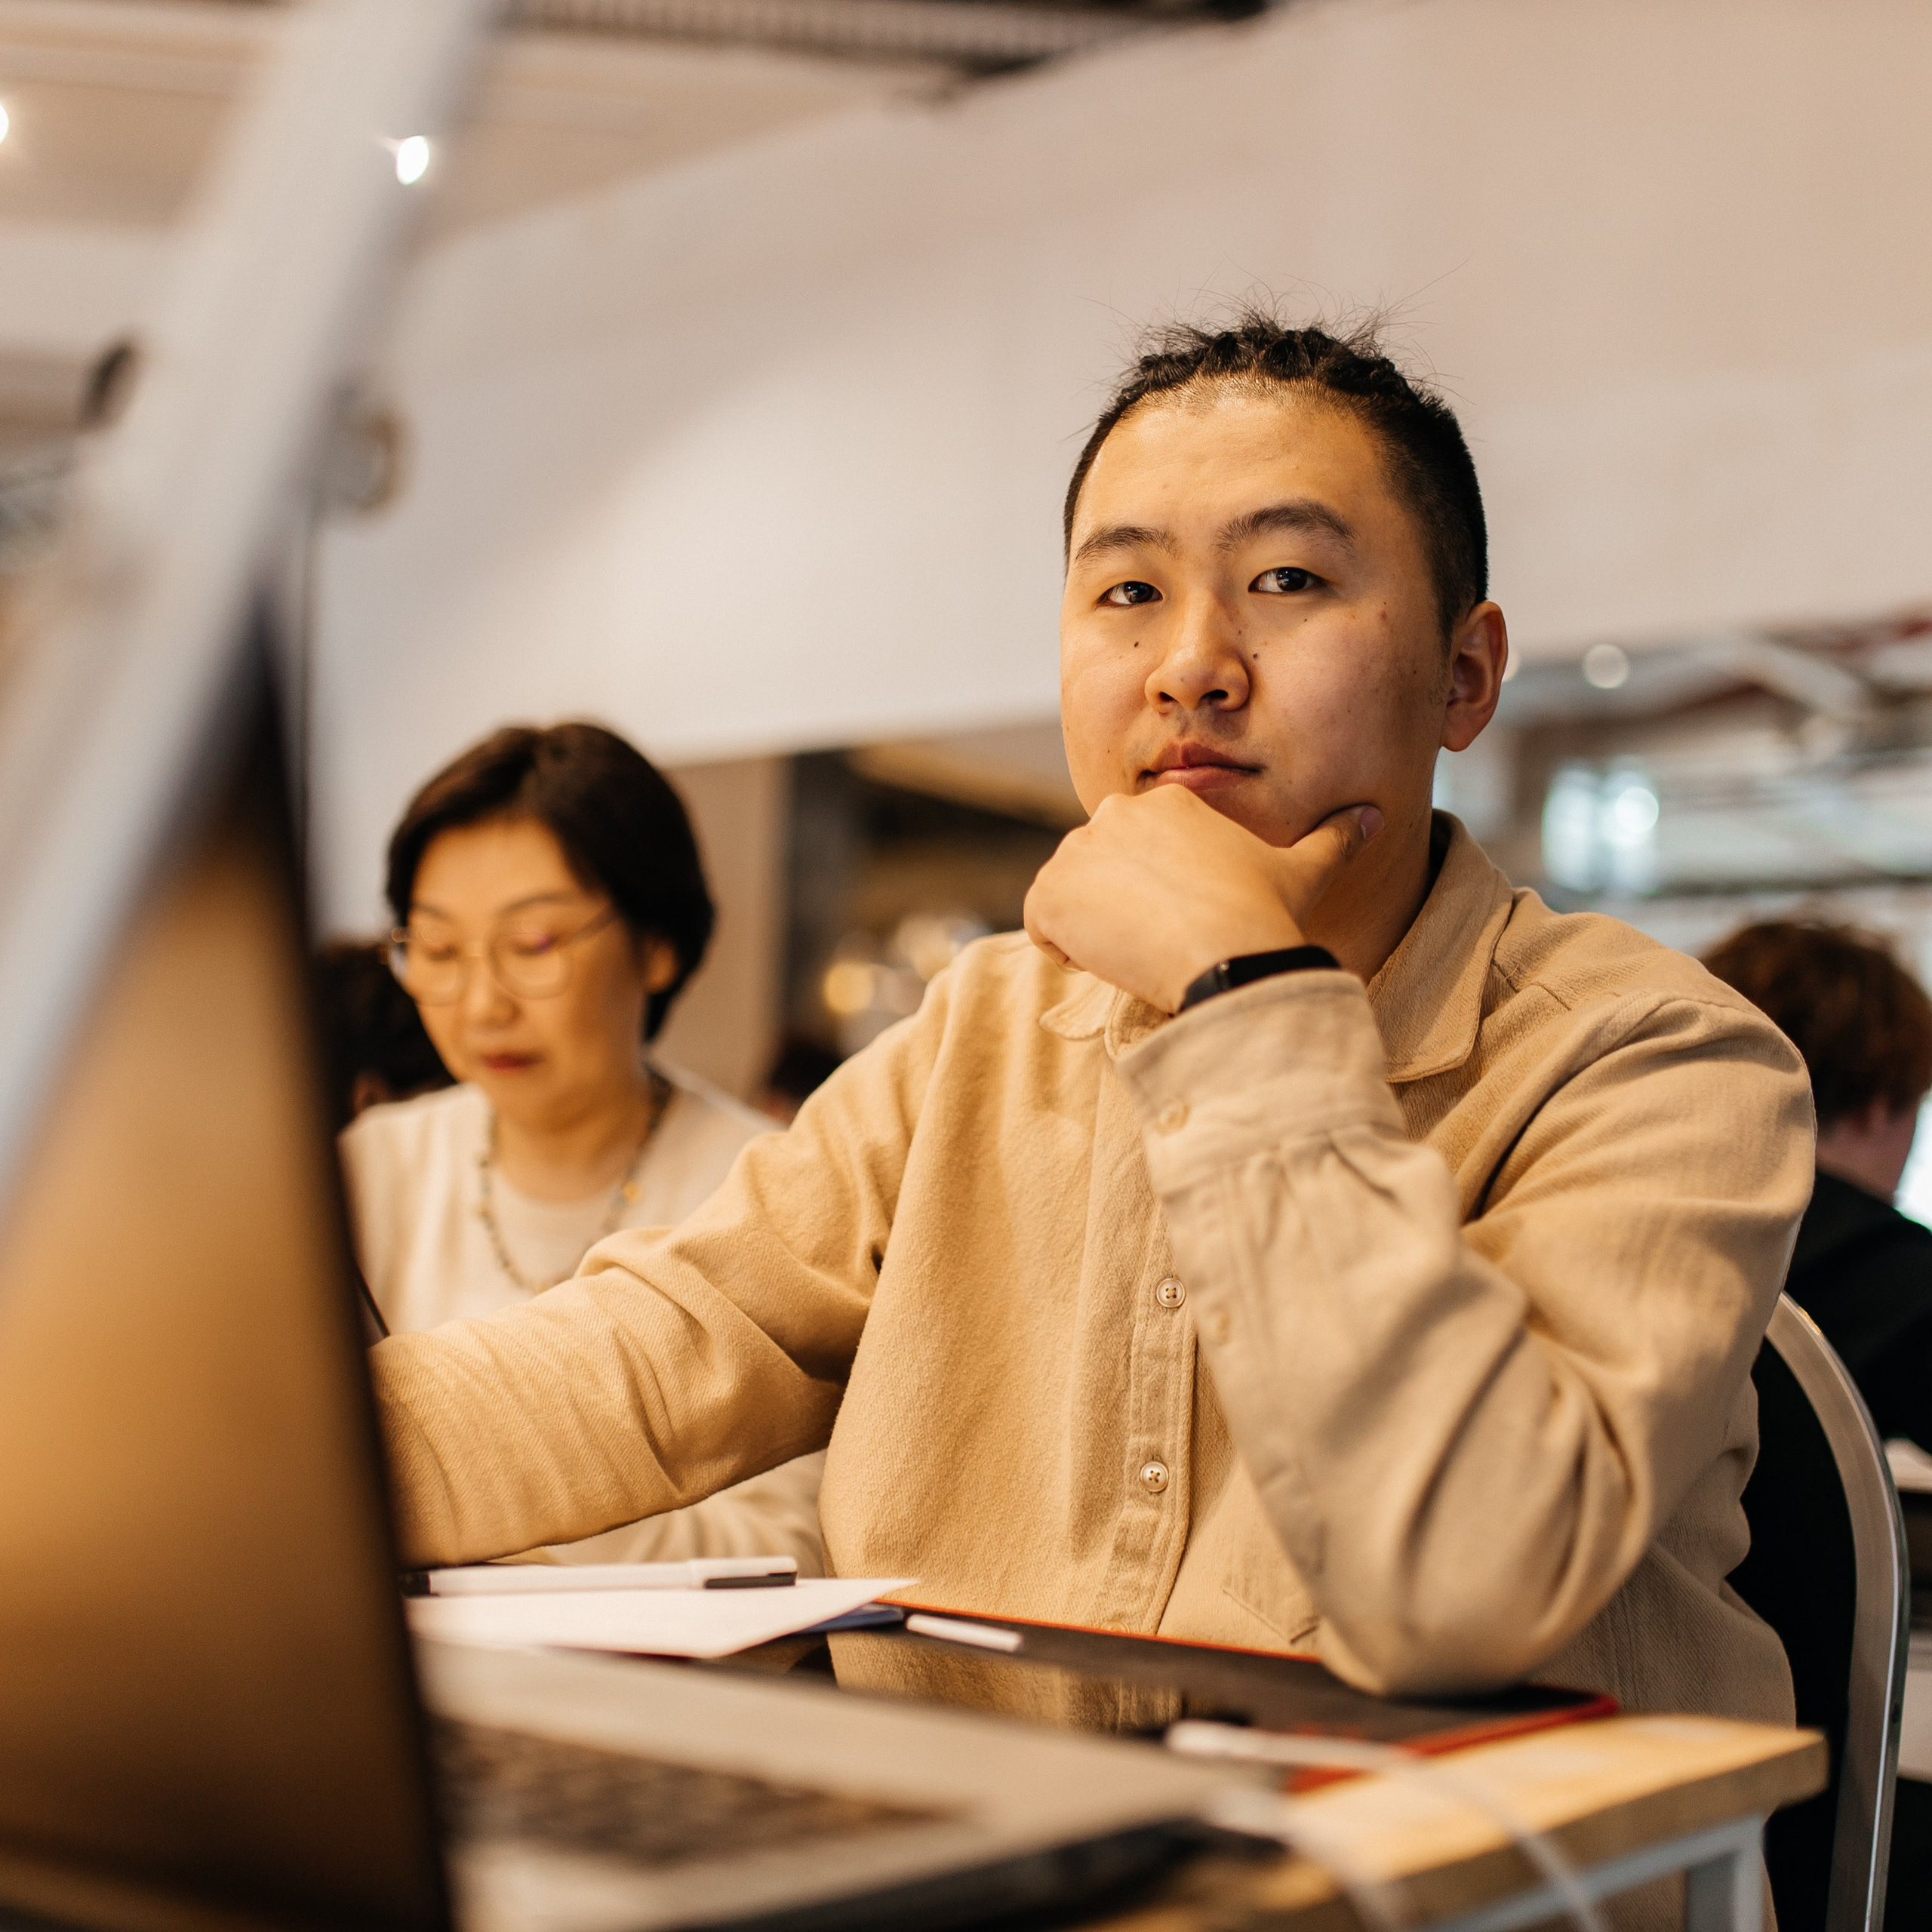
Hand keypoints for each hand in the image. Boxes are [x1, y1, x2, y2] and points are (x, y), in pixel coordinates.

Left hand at [1023, 787, 1382, 1012]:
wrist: (1227, 956)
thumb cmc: (1266, 915)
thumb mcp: (1305, 872)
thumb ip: (1335, 838)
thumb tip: (1374, 814)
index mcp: (1167, 804)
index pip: (1138, 850)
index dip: (1157, 892)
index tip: (1185, 920)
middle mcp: (1114, 813)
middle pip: (1100, 871)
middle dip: (1120, 907)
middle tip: (1162, 940)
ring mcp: (1076, 852)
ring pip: (1069, 897)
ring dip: (1092, 928)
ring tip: (1140, 951)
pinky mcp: (1048, 893)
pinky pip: (1040, 924)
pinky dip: (1063, 948)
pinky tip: (1109, 960)